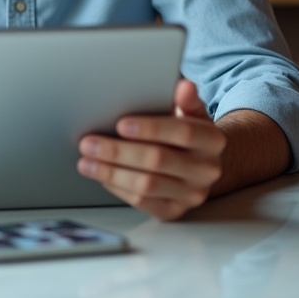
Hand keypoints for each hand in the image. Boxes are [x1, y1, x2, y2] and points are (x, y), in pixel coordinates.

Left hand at [77, 79, 226, 220]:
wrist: (201, 165)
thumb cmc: (188, 133)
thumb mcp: (191, 112)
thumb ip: (186, 99)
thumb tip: (183, 86)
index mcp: (212, 140)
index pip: (183, 132)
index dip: (151, 128)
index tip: (120, 123)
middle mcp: (206, 170)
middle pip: (158, 160)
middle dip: (118, 152)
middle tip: (89, 143)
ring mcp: (191, 194)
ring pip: (146, 185)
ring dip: (111, 173)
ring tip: (86, 161)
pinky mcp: (175, 211)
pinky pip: (143, 203)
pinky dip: (118, 188)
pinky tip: (102, 176)